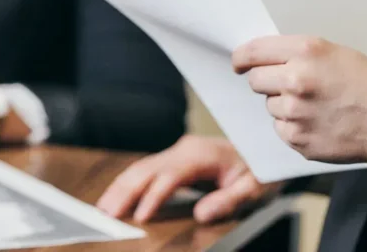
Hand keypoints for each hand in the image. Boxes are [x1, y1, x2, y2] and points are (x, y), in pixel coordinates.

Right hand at [96, 135, 279, 223]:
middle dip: (125, 192)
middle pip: (147, 168)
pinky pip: (146, 170)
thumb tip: (202, 214)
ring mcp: (176, 152)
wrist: (263, 150)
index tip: (140, 218)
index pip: (170, 175)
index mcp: (201, 154)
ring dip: (120, 188)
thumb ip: (229, 200)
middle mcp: (184, 149)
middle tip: (105, 215)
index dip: (153, 196)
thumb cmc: (259, 170)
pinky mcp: (173, 159)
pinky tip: (115, 198)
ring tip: (102, 210)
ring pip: (141, 168)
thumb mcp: (254, 188)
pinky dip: (128, 184)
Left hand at [233, 35, 366, 168]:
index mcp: (306, 52)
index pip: (252, 52)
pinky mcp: (297, 139)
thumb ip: (297, 54)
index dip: (240, 58)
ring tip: (316, 105)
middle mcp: (296, 80)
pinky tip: (319, 122)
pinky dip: (293, 126)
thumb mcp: (334, 53)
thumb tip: (261, 59)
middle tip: (290, 85)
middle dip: (266, 81)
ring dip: (284, 105)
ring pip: (269, 106)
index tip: (238, 63)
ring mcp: (295, 113)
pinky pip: (281, 128)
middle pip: (255, 80)